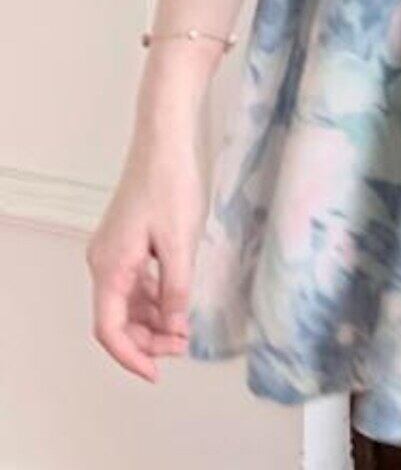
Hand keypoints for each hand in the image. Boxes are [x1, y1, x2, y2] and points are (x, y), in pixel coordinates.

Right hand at [85, 128, 204, 380]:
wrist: (164, 140)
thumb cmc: (170, 184)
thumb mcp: (180, 242)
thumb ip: (176, 288)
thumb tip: (176, 325)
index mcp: (109, 267)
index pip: (109, 330)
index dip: (131, 356)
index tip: (157, 373)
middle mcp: (103, 262)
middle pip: (117, 318)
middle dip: (148, 338)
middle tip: (182, 347)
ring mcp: (113, 250)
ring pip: (127, 301)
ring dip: (153, 319)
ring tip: (184, 329)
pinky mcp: (127, 239)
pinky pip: (135, 281)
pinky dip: (154, 297)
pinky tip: (177, 301)